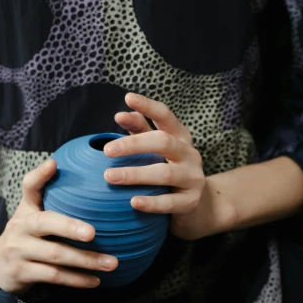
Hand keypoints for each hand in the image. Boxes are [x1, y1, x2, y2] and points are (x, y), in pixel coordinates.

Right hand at [0, 159, 117, 293]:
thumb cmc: (23, 238)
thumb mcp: (30, 216)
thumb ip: (50, 201)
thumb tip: (83, 181)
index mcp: (25, 210)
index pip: (29, 187)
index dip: (40, 175)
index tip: (54, 164)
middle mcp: (19, 227)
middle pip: (46, 223)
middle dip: (70, 227)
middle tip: (94, 233)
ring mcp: (18, 251)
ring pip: (55, 255)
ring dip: (85, 260)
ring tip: (111, 263)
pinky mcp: (22, 273)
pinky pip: (53, 276)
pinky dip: (76, 279)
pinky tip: (95, 280)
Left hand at [103, 92, 236, 240]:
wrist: (195, 204)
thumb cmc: (167, 168)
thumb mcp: (155, 148)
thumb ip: (139, 131)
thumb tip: (121, 115)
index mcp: (180, 136)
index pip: (165, 115)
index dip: (148, 106)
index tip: (128, 98)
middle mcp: (189, 154)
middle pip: (163, 142)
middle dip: (133, 144)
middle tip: (107, 150)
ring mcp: (193, 178)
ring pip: (165, 173)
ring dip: (135, 175)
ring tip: (109, 176)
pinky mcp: (191, 201)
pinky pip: (170, 202)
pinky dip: (151, 202)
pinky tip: (133, 202)